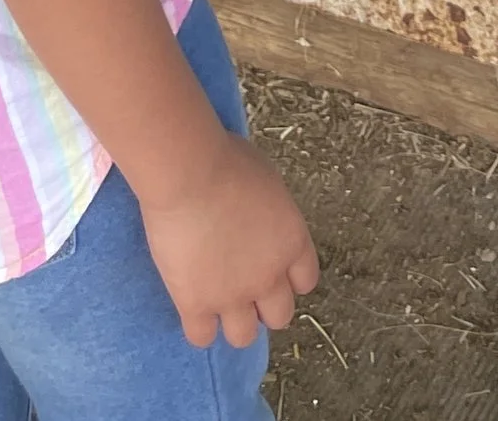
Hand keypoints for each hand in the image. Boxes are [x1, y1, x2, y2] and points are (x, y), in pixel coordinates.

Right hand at [141, 129, 319, 348]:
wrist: (191, 174)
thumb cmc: (227, 161)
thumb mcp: (266, 181)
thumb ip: (268, 212)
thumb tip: (256, 215)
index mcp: (292, 242)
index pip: (305, 280)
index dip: (288, 279)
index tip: (272, 270)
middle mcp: (269, 277)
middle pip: (280, 316)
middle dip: (264, 305)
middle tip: (243, 287)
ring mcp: (233, 296)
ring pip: (244, 337)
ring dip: (234, 322)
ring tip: (216, 302)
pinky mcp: (197, 304)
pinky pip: (202, 337)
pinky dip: (199, 327)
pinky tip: (191, 306)